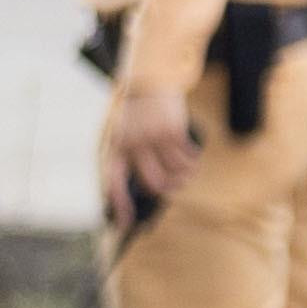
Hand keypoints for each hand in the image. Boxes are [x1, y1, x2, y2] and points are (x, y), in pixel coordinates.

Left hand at [100, 68, 198, 227]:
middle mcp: (132, 145)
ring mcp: (152, 138)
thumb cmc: (137, 115)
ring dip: (185, 175)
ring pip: (174, 172)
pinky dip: (192, 160)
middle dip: (168, 190)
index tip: (126, 223)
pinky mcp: (172, 131)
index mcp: (116, 148)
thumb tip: (148, 188)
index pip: (114, 181)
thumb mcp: (125, 134)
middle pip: (152, 183)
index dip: (120, 203)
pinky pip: (187, 157)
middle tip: (176, 187)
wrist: (148, 84)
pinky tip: (191, 155)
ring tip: (188, 171)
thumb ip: (131, 158)